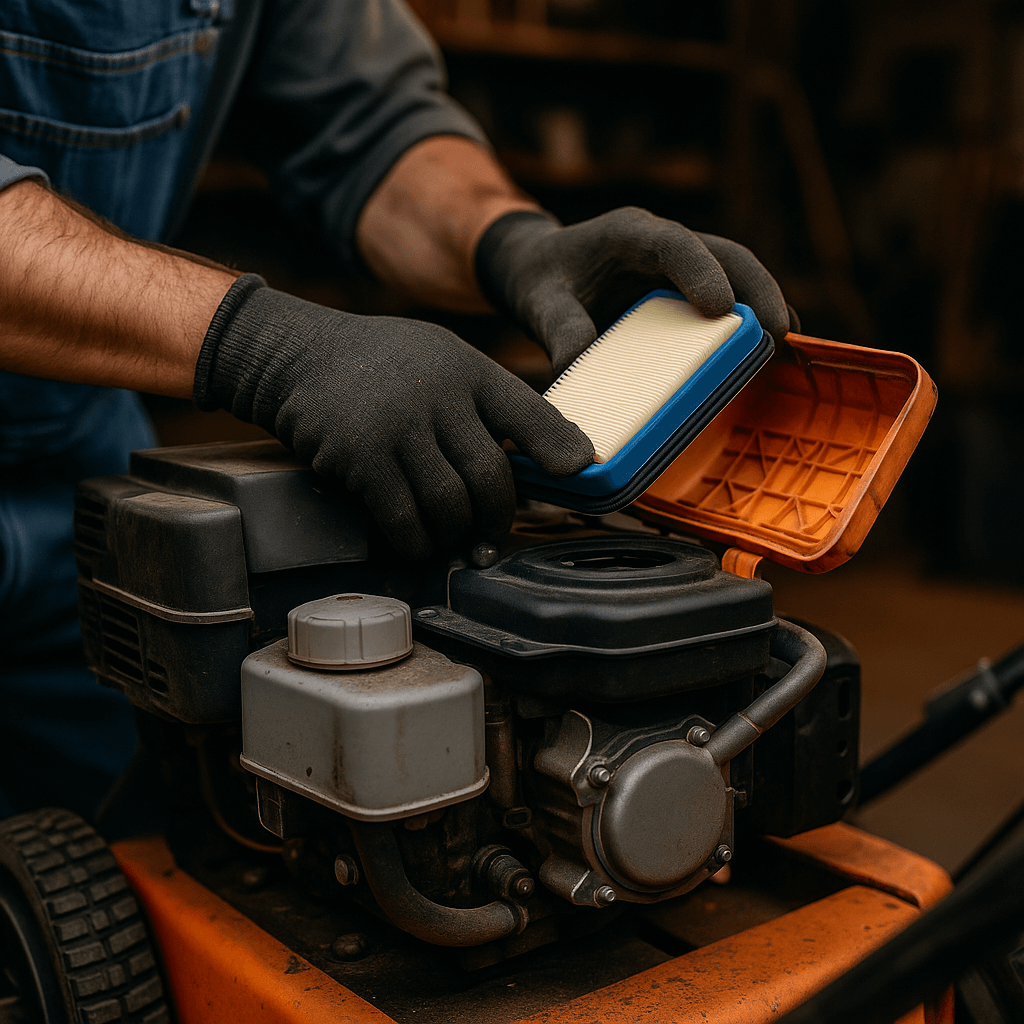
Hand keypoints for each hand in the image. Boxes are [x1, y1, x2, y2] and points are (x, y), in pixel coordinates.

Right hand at [194, 275, 593, 556]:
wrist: (299, 354)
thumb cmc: (382, 366)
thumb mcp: (442, 361)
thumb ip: (486, 403)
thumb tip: (543, 459)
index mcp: (468, 370)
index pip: (528, 411)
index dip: (559, 446)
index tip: (580, 473)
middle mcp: (440, 395)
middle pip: (491, 476)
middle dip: (497, 517)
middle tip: (491, 537)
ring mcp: (399, 426)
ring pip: (450, 504)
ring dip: (456, 534)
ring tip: (454, 542)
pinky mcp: (361, 457)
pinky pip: (405, 518)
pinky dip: (418, 540)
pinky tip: (419, 542)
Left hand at [474, 208, 794, 373]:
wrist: (540, 269)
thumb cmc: (540, 280)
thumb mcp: (538, 302)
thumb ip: (557, 329)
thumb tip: (577, 366)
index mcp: (627, 233)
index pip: (673, 242)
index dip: (702, 271)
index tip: (722, 307)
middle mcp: (663, 243)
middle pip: (724, 253)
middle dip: (756, 287)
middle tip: (777, 330)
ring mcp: (680, 265)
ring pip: (735, 274)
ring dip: (762, 304)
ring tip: (784, 345)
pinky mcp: (685, 289)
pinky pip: (726, 297)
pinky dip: (748, 321)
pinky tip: (766, 352)